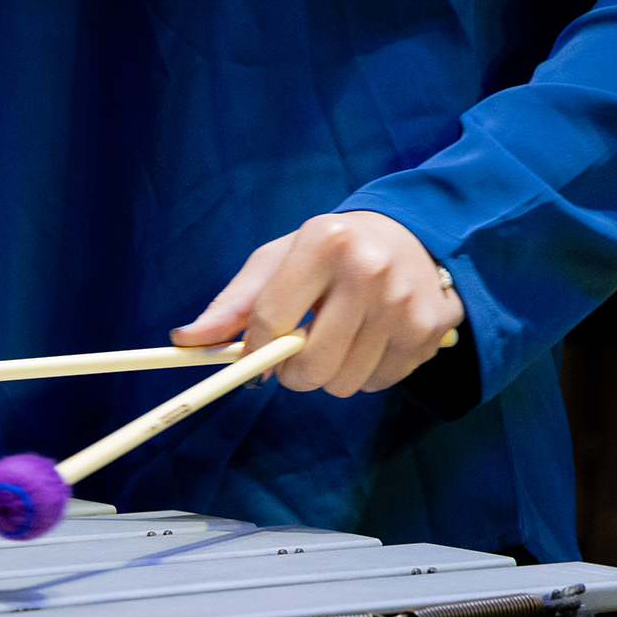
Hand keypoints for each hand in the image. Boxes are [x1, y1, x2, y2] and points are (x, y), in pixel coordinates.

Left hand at [171, 211, 464, 397]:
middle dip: (292, 373)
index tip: (255, 353)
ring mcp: (406, 302)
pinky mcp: (432, 329)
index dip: (255, 350)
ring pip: (344, 382)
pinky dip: (365, 374)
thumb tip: (184, 341)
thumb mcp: (277, 261)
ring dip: (330, 374)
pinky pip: (379, 383)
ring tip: (338, 339)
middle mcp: (370, 270)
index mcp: (324, 243)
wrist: (414, 233)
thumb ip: (231, 304)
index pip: (271, 322)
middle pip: (310, 365)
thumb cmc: (330, 251)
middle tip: (297, 353)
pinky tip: (370, 340)